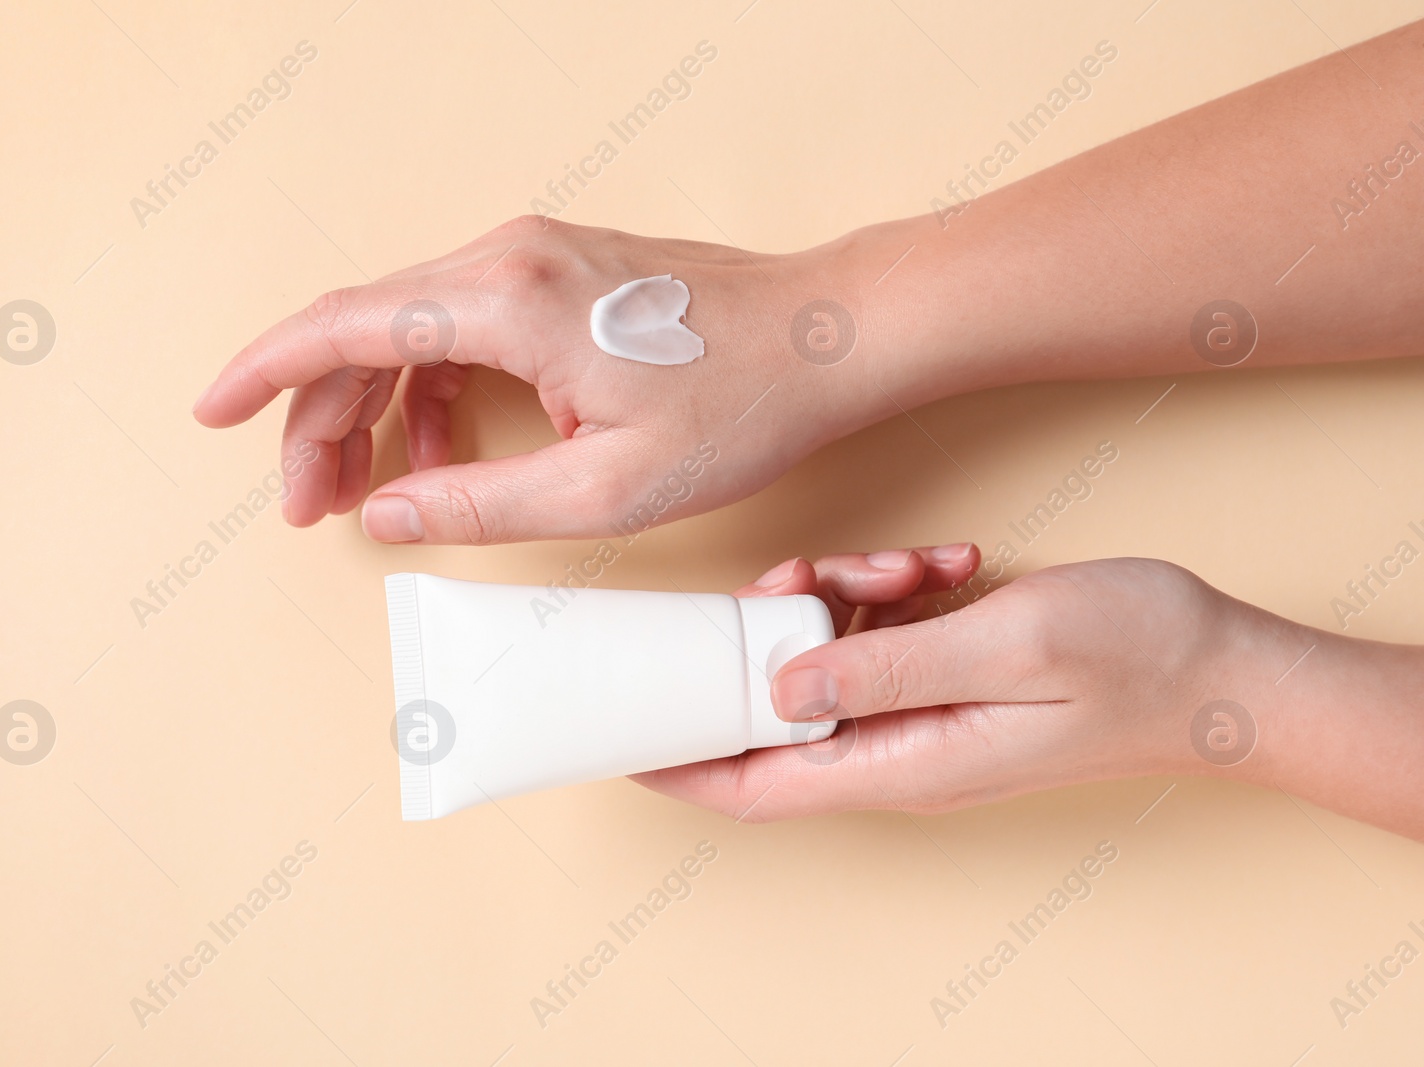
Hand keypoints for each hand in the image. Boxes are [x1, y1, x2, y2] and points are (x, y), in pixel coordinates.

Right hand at [192, 215, 898, 543]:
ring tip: (369, 491)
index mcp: (505, 299)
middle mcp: (507, 256)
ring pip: (411, 325)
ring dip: (377, 405)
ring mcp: (536, 254)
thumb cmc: (741, 407)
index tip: (209, 414)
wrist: (832, 339)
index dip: (263, 375)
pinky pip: (464, 321)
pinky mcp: (563, 269)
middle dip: (320, 420)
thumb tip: (384, 516)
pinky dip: (436, 385)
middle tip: (307, 508)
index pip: (341, 326)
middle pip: (365, 330)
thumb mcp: (604, 488)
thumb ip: (476, 505)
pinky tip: (447, 449)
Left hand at [633, 554, 1290, 821]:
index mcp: (903, 763)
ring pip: (829, 660)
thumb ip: (886, 668)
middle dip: (763, 642)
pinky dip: (894, 590)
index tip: (622, 726)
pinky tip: (942, 564)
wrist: (1224, 665)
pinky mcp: (950, 676)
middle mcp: (902, 750)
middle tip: (790, 578)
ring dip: (842, 598)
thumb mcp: (1003, 648)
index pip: (758, 787)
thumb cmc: (1132, 659)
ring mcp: (926, 713)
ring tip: (901, 564)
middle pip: (778, 715)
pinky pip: (884, 635)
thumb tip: (780, 688)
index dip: (680, 766)